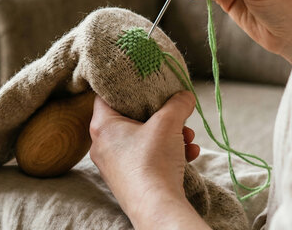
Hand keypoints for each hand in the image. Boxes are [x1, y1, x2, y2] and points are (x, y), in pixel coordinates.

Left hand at [89, 92, 208, 228]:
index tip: (146, 84)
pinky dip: (167, 154)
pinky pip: (147, 159)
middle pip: (131, 118)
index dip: (126, 86)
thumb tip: (185, 95)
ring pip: (143, 140)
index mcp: (102, 126)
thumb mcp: (168, 122)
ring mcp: (114, 165)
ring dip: (169, 136)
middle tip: (177, 116)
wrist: (156, 207)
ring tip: (188, 139)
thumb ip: (178, 103)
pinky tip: (188, 155)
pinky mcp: (128, 181)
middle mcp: (103, 145)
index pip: (106, 95)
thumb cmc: (153, 162)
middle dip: (160, 117)